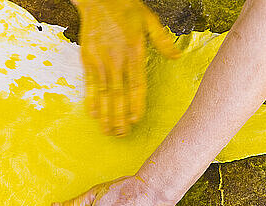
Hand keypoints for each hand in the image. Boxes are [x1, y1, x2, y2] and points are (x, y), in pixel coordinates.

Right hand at [74, 0, 180, 135]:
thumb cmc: (125, 7)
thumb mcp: (149, 20)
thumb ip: (162, 40)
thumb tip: (177, 56)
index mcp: (133, 52)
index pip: (136, 84)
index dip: (136, 103)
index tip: (136, 119)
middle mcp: (116, 59)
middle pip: (119, 95)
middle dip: (120, 117)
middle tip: (122, 134)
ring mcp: (100, 61)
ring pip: (103, 93)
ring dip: (106, 114)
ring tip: (108, 131)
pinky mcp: (88, 60)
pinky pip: (89, 84)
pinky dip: (91, 100)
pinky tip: (93, 114)